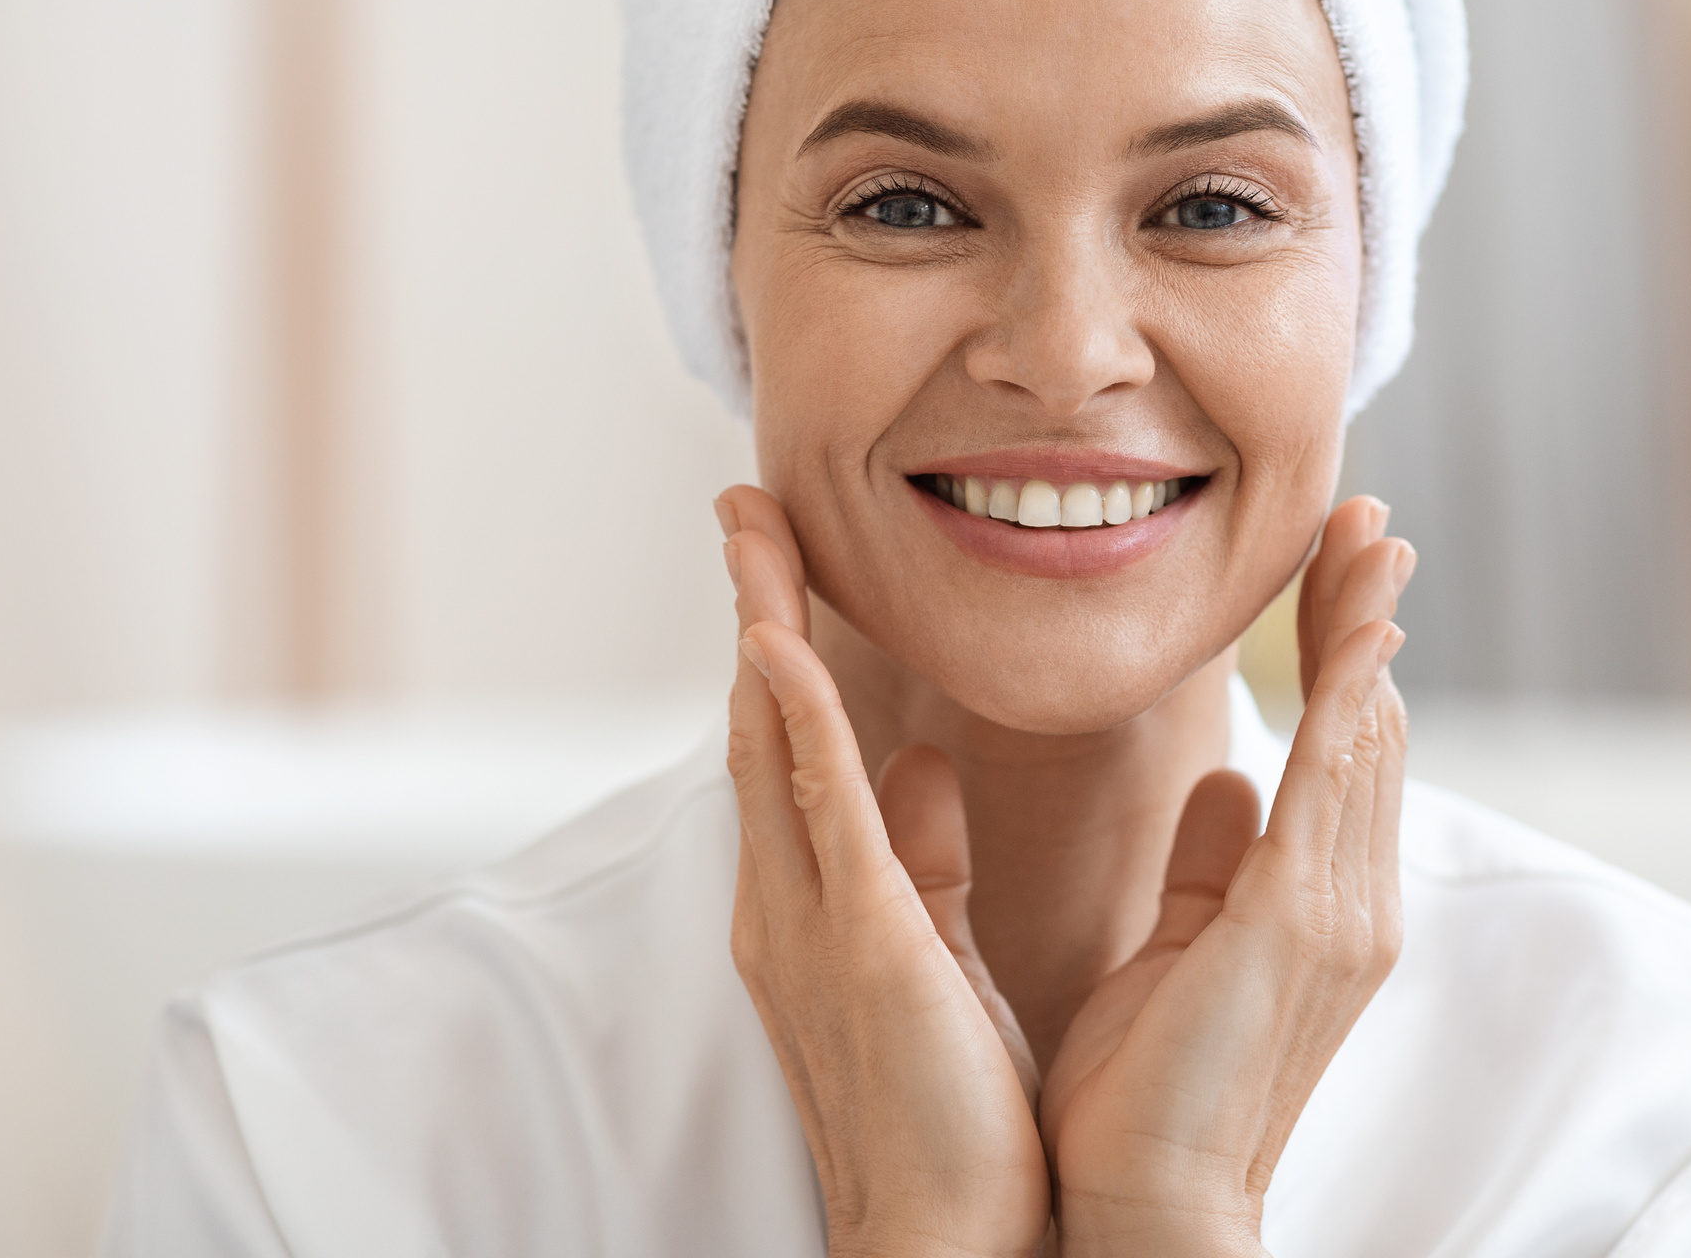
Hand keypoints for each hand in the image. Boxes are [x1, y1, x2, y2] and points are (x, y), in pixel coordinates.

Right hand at [718, 486, 1052, 1257]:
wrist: (948, 1234)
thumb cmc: (949, 1107)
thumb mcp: (933, 954)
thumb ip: (920, 856)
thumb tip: (924, 762)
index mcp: (813, 903)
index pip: (787, 747)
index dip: (777, 643)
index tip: (778, 556)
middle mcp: (789, 902)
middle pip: (758, 723)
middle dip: (749, 608)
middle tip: (742, 505)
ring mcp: (810, 921)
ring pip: (770, 744)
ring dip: (759, 627)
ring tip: (749, 530)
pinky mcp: (858, 944)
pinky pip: (816, 808)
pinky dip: (792, 717)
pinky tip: (779, 644)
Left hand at [1040, 497, 1413, 1256]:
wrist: (1143, 1200)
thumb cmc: (1145, 1088)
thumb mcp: (1178, 943)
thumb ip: (1210, 861)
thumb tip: (1226, 778)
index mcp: (1315, 900)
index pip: (1338, 747)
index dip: (1344, 650)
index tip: (1341, 564)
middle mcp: (1349, 900)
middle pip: (1369, 726)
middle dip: (1367, 616)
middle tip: (1368, 516)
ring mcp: (1337, 915)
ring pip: (1363, 742)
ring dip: (1367, 632)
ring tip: (1370, 540)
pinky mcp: (1299, 926)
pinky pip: (1332, 790)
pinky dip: (1351, 703)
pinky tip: (1359, 636)